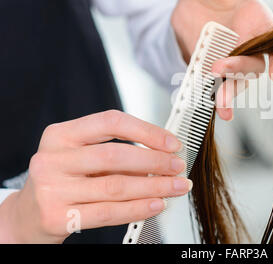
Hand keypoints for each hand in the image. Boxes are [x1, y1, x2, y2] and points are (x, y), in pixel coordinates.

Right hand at [0, 110, 191, 242]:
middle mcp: (53, 158)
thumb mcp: (80, 157)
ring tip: (175, 187)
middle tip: (178, 167)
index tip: (171, 143)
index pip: (111, 122)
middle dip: (156, 161)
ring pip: (117, 185)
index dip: (147, 131)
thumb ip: (115, 153)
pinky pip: (109, 212)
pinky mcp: (57, 217)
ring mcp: (52, 188)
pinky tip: (156, 204)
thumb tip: (162, 155)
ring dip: (154, 186)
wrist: (26, 216)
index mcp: (61, 134)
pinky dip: (138, 208)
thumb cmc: (61, 180)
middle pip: (117, 154)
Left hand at [171, 0, 272, 120]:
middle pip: (254, 67)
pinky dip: (215, 99)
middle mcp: (249, 45)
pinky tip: (216, 109)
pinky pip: (215, 86)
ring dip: (229, 93)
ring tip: (220, 102)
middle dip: (240, 72)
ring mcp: (230, 59)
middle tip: (220, 68)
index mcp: (259, 23)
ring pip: (236, 82)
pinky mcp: (211, 68)